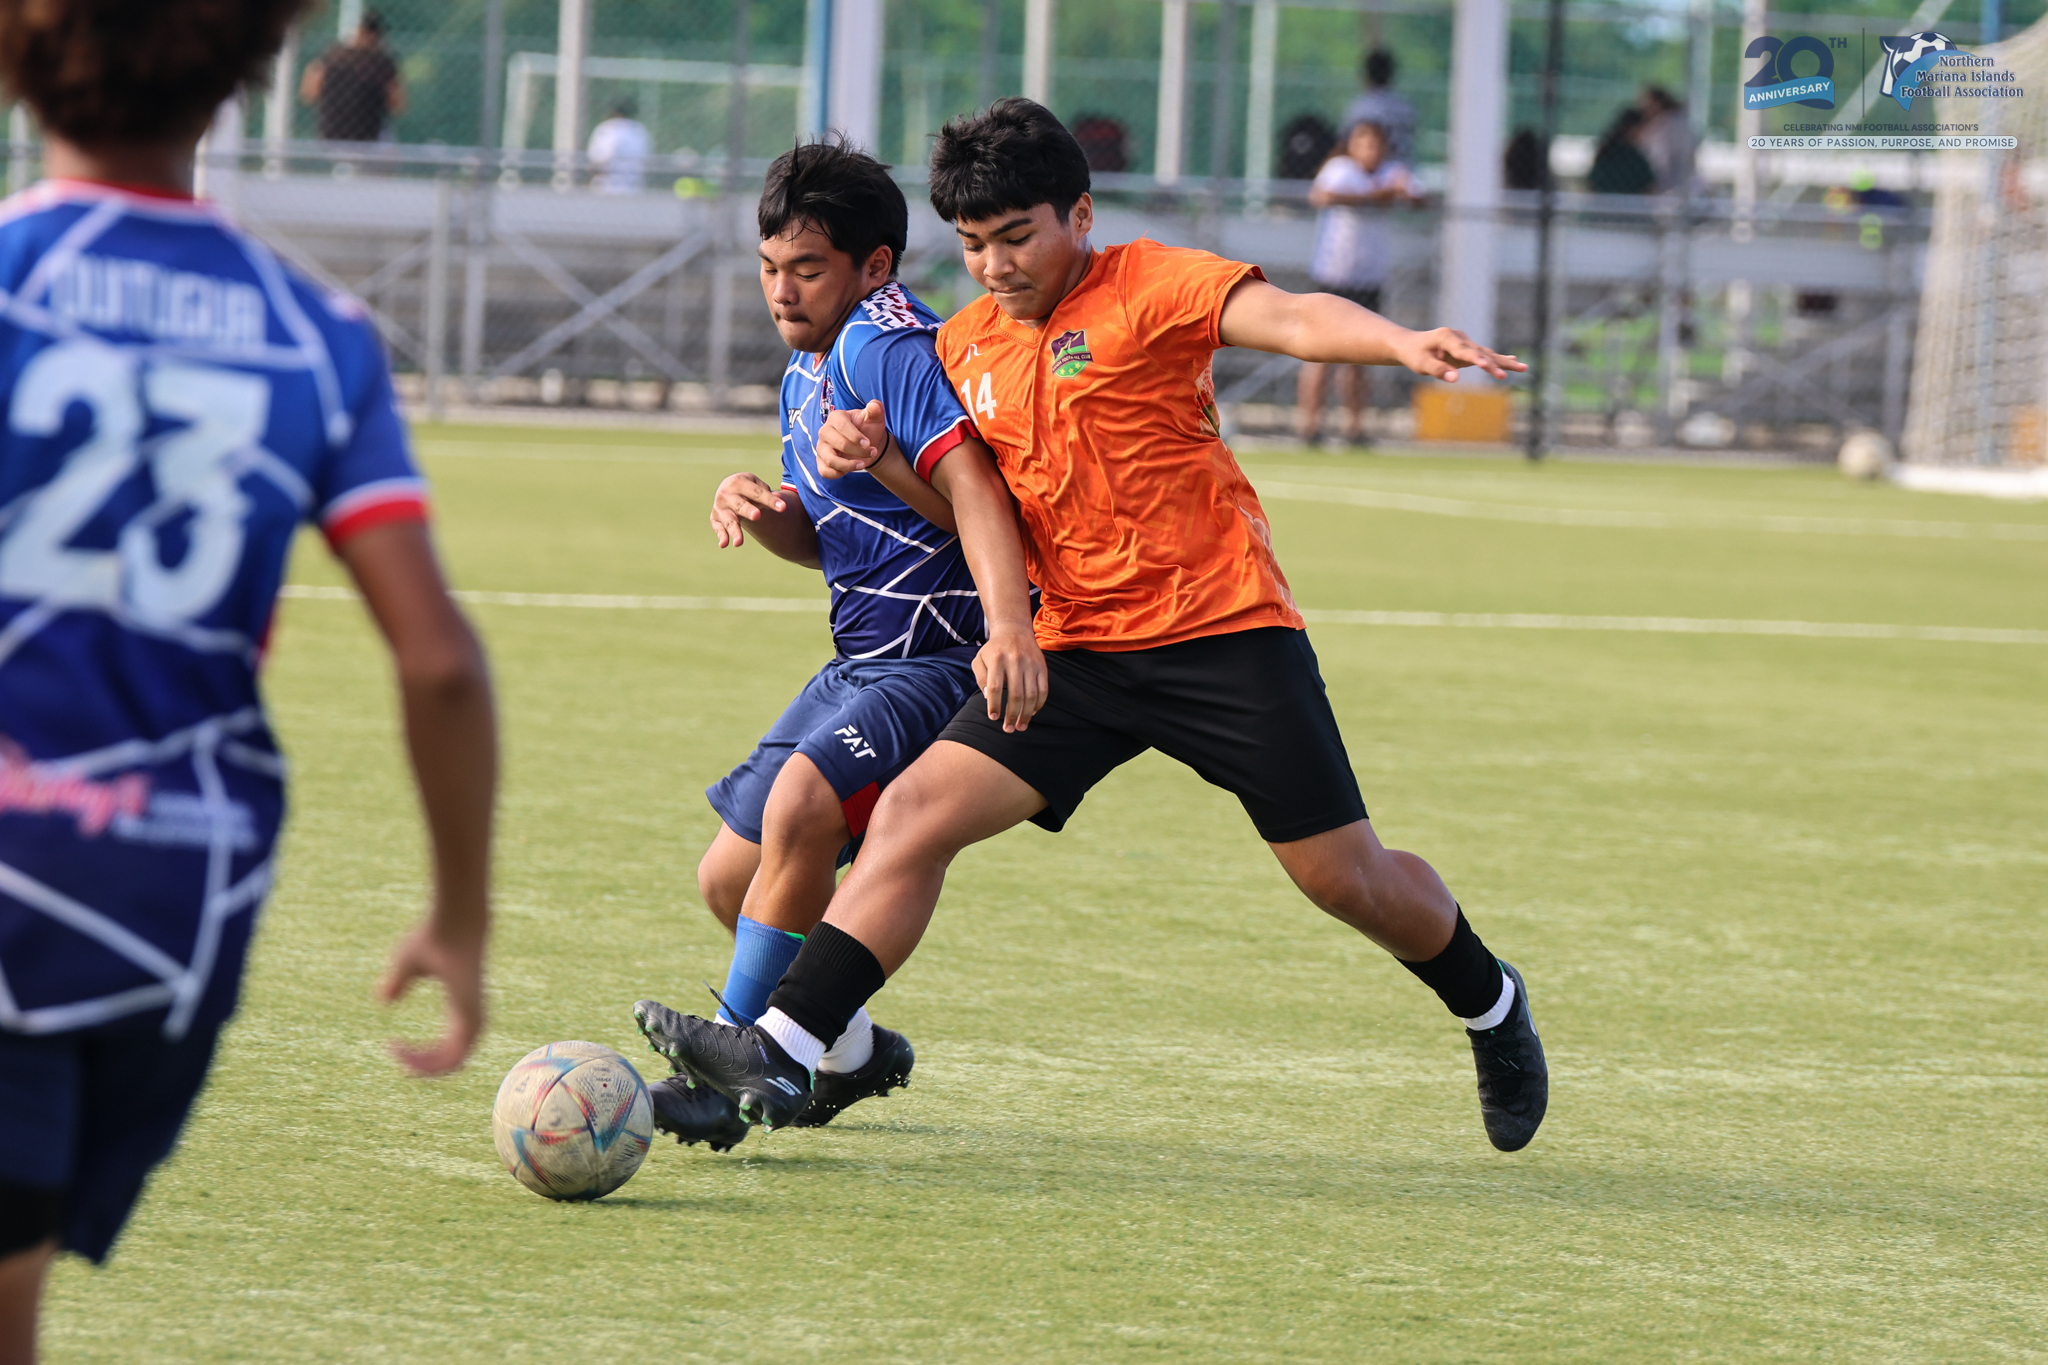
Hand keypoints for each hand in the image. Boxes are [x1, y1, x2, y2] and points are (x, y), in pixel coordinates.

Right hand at [379, 917, 485, 1076]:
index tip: (391, 1046)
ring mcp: (475, 1018)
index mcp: (460, 1006)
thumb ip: (397, 982)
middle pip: (449, 1059)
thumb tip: (384, 1000)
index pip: (446, 1045)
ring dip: (423, 1067)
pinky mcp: (472, 1016)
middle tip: (396, 1059)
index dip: (420, 1053)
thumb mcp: (407, 964)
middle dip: (421, 1065)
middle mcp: (471, 1016)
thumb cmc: (434, 937)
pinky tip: (407, 1055)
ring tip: (400, 1058)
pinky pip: (454, 1057)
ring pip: (452, 1063)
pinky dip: (431, 1063)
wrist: (454, 922)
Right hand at [710, 472, 787, 546]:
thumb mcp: (758, 487)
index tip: (783, 508)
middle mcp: (726, 494)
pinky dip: (721, 535)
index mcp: (738, 482)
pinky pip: (718, 528)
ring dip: (734, 531)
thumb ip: (768, 495)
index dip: (770, 500)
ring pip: (729, 520)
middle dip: (748, 510)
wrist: (730, 488)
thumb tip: (781, 503)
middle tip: (757, 516)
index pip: (756, 493)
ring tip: (739, 543)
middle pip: (740, 504)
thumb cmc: (749, 488)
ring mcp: (720, 507)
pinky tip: (724, 544)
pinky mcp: (715, 518)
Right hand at [818, 401, 891, 479]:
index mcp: (836, 417)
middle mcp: (825, 431)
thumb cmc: (868, 429)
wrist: (866, 445)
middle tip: (872, 452)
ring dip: (849, 465)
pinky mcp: (821, 461)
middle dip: (858, 451)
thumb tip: (874, 405)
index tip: (868, 443)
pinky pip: (824, 471)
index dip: (855, 436)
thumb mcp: (874, 418)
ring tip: (863, 464)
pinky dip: (838, 474)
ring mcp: (821, 447)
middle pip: (839, 444)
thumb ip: (876, 410)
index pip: (841, 426)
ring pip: (830, 460)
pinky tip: (850, 468)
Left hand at [973, 622, 1047, 732]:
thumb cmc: (993, 650)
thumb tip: (988, 697)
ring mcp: (1031, 664)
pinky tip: (1032, 713)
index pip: (995, 687)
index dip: (995, 705)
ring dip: (1026, 714)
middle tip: (1008, 729)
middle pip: (1016, 694)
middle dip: (1012, 715)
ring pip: (1031, 695)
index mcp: (997, 660)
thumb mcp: (979, 659)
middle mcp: (1015, 661)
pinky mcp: (1042, 667)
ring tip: (1021, 726)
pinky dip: (1039, 704)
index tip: (994, 718)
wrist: (1014, 630)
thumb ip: (980, 678)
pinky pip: (1043, 689)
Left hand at [1395, 328, 1526, 381]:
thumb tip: (1456, 379)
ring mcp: (1464, 342)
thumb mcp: (1421, 364)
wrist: (1409, 345)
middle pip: (1480, 352)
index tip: (1487, 366)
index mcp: (1446, 337)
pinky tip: (1513, 360)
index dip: (1476, 359)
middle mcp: (1458, 337)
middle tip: (1517, 368)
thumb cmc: (1413, 354)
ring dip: (1504, 361)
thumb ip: (1438, 370)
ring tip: (1523, 367)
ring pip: (1486, 353)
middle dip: (1498, 362)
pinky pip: (1483, 356)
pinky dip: (1497, 360)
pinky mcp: (1466, 349)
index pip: (1464, 351)